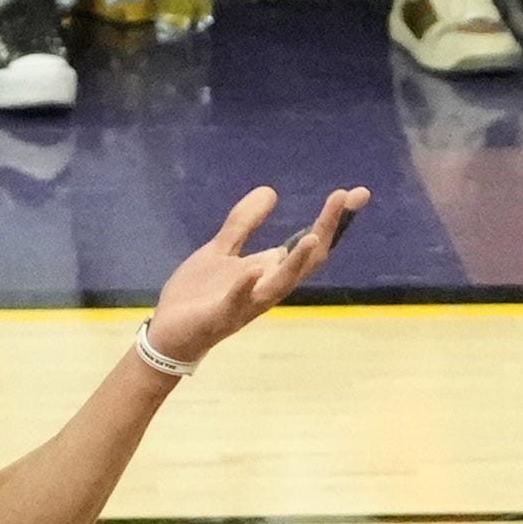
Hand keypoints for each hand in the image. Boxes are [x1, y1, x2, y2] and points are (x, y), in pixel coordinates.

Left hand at [143, 183, 367, 367]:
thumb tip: (271, 191)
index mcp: (268, 269)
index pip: (308, 242)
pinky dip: (246, 287)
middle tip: (345, 198)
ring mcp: (246, 303)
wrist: (166, 332)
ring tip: (315, 236)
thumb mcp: (221, 250)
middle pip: (306, 259)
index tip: (357, 193)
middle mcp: (266, 286)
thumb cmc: (198, 294)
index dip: (331, 218)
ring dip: (297, 261)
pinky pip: (237, 302)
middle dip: (326, 229)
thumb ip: (243, 223)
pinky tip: (252, 270)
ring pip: (281, 284)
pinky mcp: (221, 315)